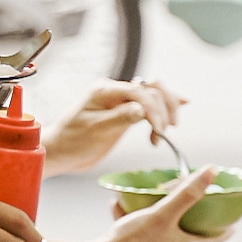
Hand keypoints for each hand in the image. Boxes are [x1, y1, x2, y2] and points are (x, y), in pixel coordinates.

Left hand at [44, 78, 185, 173]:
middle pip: (152, 88)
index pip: (139, 92)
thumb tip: (142, 110)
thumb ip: (119, 118)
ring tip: (166, 130)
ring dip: (166, 108)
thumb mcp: (95, 131)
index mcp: (104, 90)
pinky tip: (181, 104)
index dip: (154, 111)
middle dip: (163, 109)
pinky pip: (149, 104)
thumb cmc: (71, 141)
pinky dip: (165, 106)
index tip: (158, 131)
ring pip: (154, 94)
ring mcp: (121, 101)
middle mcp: (114, 91)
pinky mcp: (125, 112)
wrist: (60, 152)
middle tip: (163, 132)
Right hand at [93, 166, 229, 241]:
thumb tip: (213, 171)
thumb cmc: (135, 241)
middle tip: (198, 213)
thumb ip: (187, 193)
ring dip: (161, 220)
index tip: (232, 226)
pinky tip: (118, 207)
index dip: (224, 231)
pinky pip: (142, 240)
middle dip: (194, 225)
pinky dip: (136, 224)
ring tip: (154, 203)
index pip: (215, 240)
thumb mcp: (163, 212)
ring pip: (166, 239)